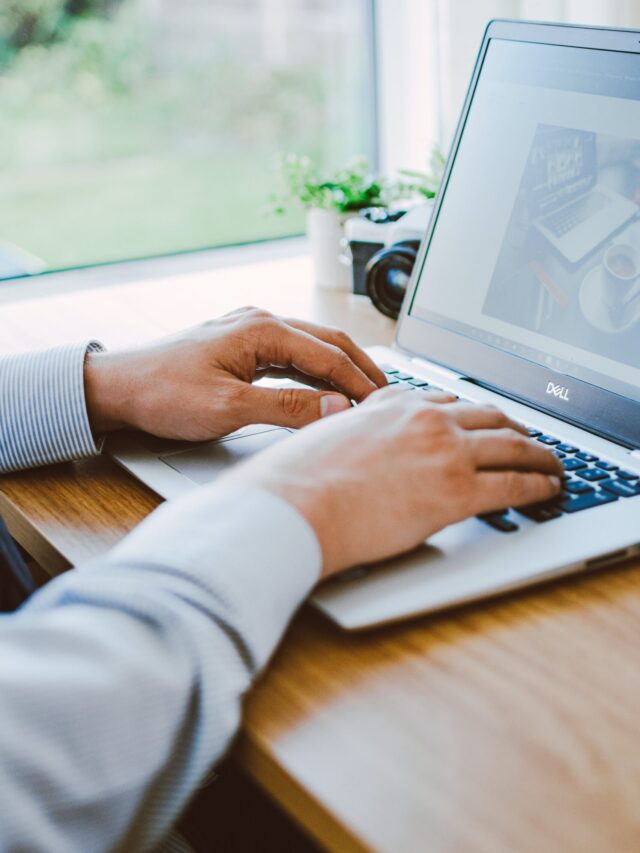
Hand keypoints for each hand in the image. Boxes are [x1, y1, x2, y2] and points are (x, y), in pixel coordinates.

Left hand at [84, 307, 385, 439]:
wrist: (118, 387)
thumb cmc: (164, 393)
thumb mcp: (229, 407)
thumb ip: (287, 408)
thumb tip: (337, 408)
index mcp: (261, 329)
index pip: (329, 354)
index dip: (361, 381)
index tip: (383, 406)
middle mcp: (260, 322)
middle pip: (328, 341)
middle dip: (362, 368)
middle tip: (388, 396)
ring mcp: (250, 331)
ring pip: (312, 347)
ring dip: (341, 370)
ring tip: (366, 395)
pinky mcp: (242, 347)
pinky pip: (292, 356)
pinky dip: (316, 373)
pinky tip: (326, 391)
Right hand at [225, 388, 563, 577]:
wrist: (292, 507)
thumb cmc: (295, 481)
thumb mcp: (324, 436)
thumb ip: (352, 429)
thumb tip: (354, 434)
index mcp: (391, 403)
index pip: (448, 400)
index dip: (476, 412)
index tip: (485, 421)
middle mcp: (423, 419)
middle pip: (489, 415)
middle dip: (516, 427)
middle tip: (529, 440)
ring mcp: (444, 451)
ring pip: (512, 444)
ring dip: (540, 454)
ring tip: (552, 464)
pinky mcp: (456, 491)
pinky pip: (514, 484)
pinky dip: (538, 485)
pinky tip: (546, 490)